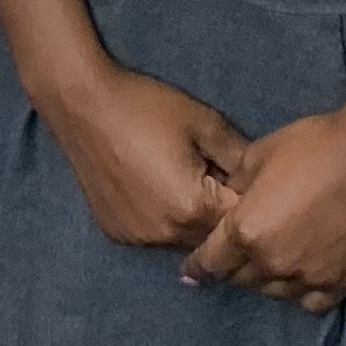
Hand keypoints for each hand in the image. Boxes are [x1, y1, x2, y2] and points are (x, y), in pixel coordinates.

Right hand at [42, 60, 246, 253]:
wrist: (82, 104)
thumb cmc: (147, 107)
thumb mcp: (206, 123)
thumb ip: (241, 156)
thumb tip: (263, 180)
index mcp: (193, 208)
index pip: (240, 222)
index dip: (251, 202)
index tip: (251, 182)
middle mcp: (166, 234)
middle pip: (213, 239)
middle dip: (223, 217)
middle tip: (220, 179)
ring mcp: (138, 238)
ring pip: (184, 241)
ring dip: (194, 223)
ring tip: (188, 183)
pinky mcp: (118, 234)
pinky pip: (156, 237)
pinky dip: (165, 222)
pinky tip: (158, 190)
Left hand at [183, 106, 345, 312]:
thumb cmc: (312, 145)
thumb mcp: (257, 155)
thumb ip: (234, 186)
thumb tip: (226, 199)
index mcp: (245, 231)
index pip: (210, 263)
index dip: (197, 268)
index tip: (191, 272)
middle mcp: (272, 262)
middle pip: (241, 280)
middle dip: (233, 268)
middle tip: (236, 256)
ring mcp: (308, 277)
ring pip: (274, 294)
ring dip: (266, 280)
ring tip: (271, 262)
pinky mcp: (341, 283)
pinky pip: (311, 303)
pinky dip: (302, 292)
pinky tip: (303, 276)